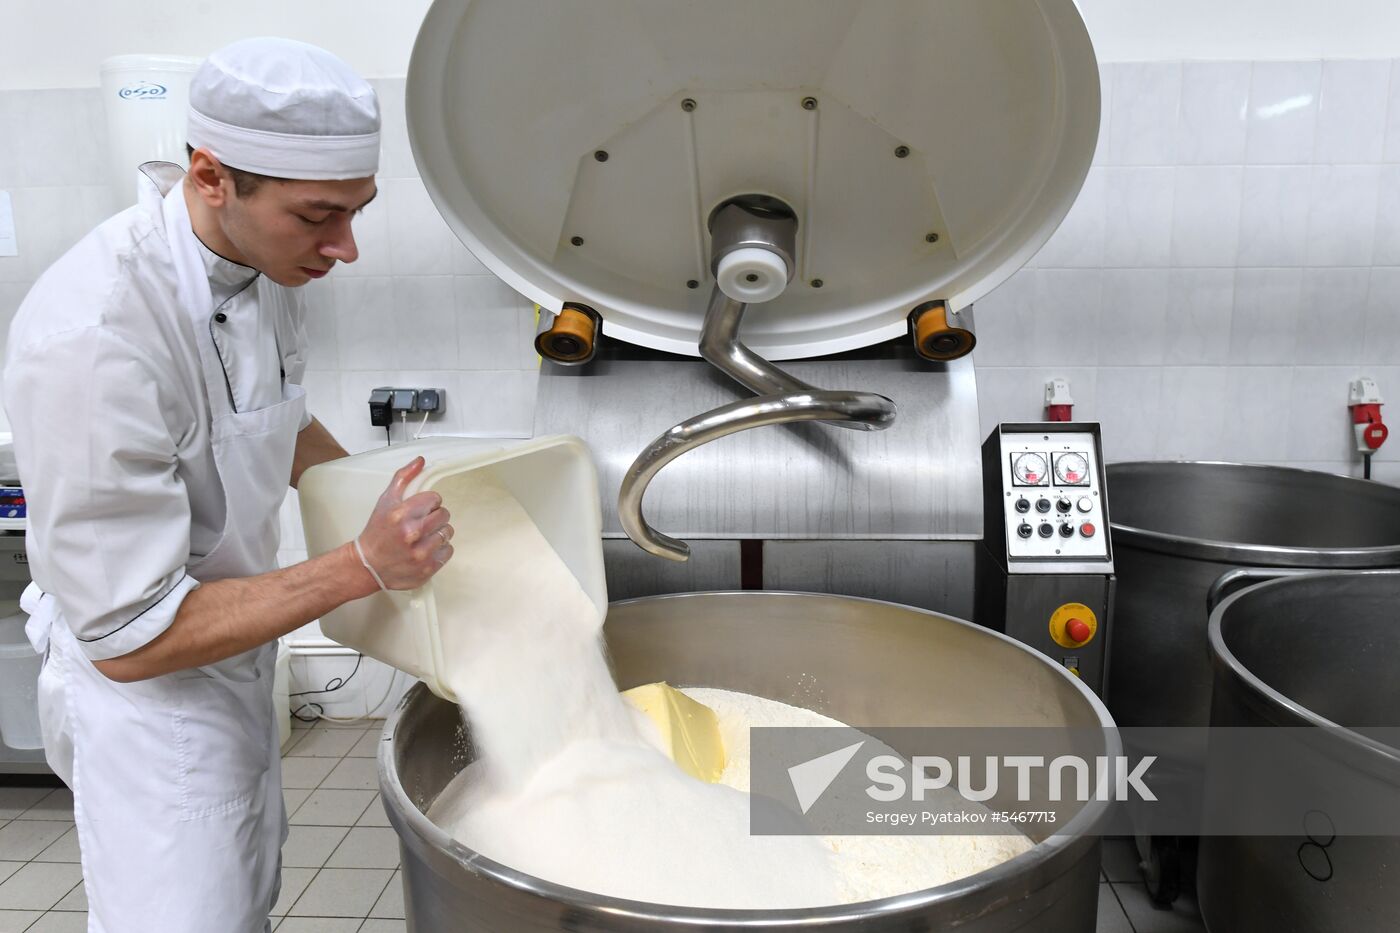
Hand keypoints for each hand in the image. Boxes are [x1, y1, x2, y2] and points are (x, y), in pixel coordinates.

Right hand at [356, 457, 453, 589]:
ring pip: (448, 532)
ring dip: (439, 532)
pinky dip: (440, 549)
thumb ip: (403, 478)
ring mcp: (420, 553)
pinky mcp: (427, 568)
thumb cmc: (377, 532)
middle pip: (444, 514)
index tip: (421, 508)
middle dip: (435, 516)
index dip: (429, 502)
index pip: (435, 498)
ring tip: (425, 536)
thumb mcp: (386, 500)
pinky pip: (448, 551)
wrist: (368, 565)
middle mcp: (412, 534)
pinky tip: (426, 548)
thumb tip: (420, 461)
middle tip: (423, 522)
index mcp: (401, 514)